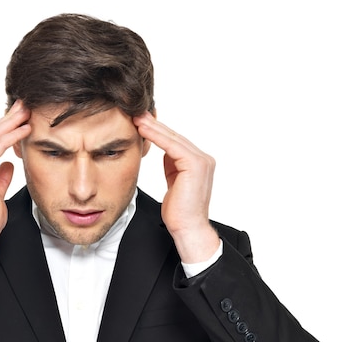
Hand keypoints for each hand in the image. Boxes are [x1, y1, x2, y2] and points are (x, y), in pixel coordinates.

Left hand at [133, 112, 219, 263]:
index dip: (158, 131)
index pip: (176, 142)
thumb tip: (164, 152)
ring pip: (173, 139)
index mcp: (199, 163)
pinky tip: (144, 130)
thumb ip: (171, 166)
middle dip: (155, 125)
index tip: (141, 122)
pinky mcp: (195, 165)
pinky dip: (157, 137)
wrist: (187, 228)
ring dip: (154, 127)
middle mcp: (204, 159)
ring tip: (137, 118)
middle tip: (136, 113)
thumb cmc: (178, 212)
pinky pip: (172, 146)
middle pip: (175, 137)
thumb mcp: (173, 183)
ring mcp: (202, 161)